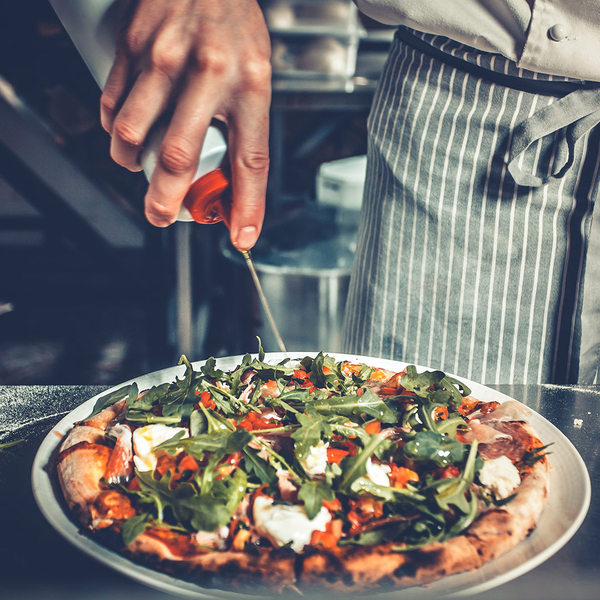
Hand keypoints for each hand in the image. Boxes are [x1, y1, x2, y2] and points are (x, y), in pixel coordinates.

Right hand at [100, 0, 270, 249]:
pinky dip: (115, 129)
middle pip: (179, 156)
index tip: (242, 237)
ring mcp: (166, 59)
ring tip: (138, 165)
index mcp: (250, 86)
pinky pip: (112, 104)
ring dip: (130, 162)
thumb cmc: (235, 29)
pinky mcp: (133, 46)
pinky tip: (125, 129)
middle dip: (164, 200)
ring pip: (132, 133)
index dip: (248, 206)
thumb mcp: (256, 78)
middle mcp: (209, 74)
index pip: (250, 161)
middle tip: (160, 216)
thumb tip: (230, 181)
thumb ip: (244, 128)